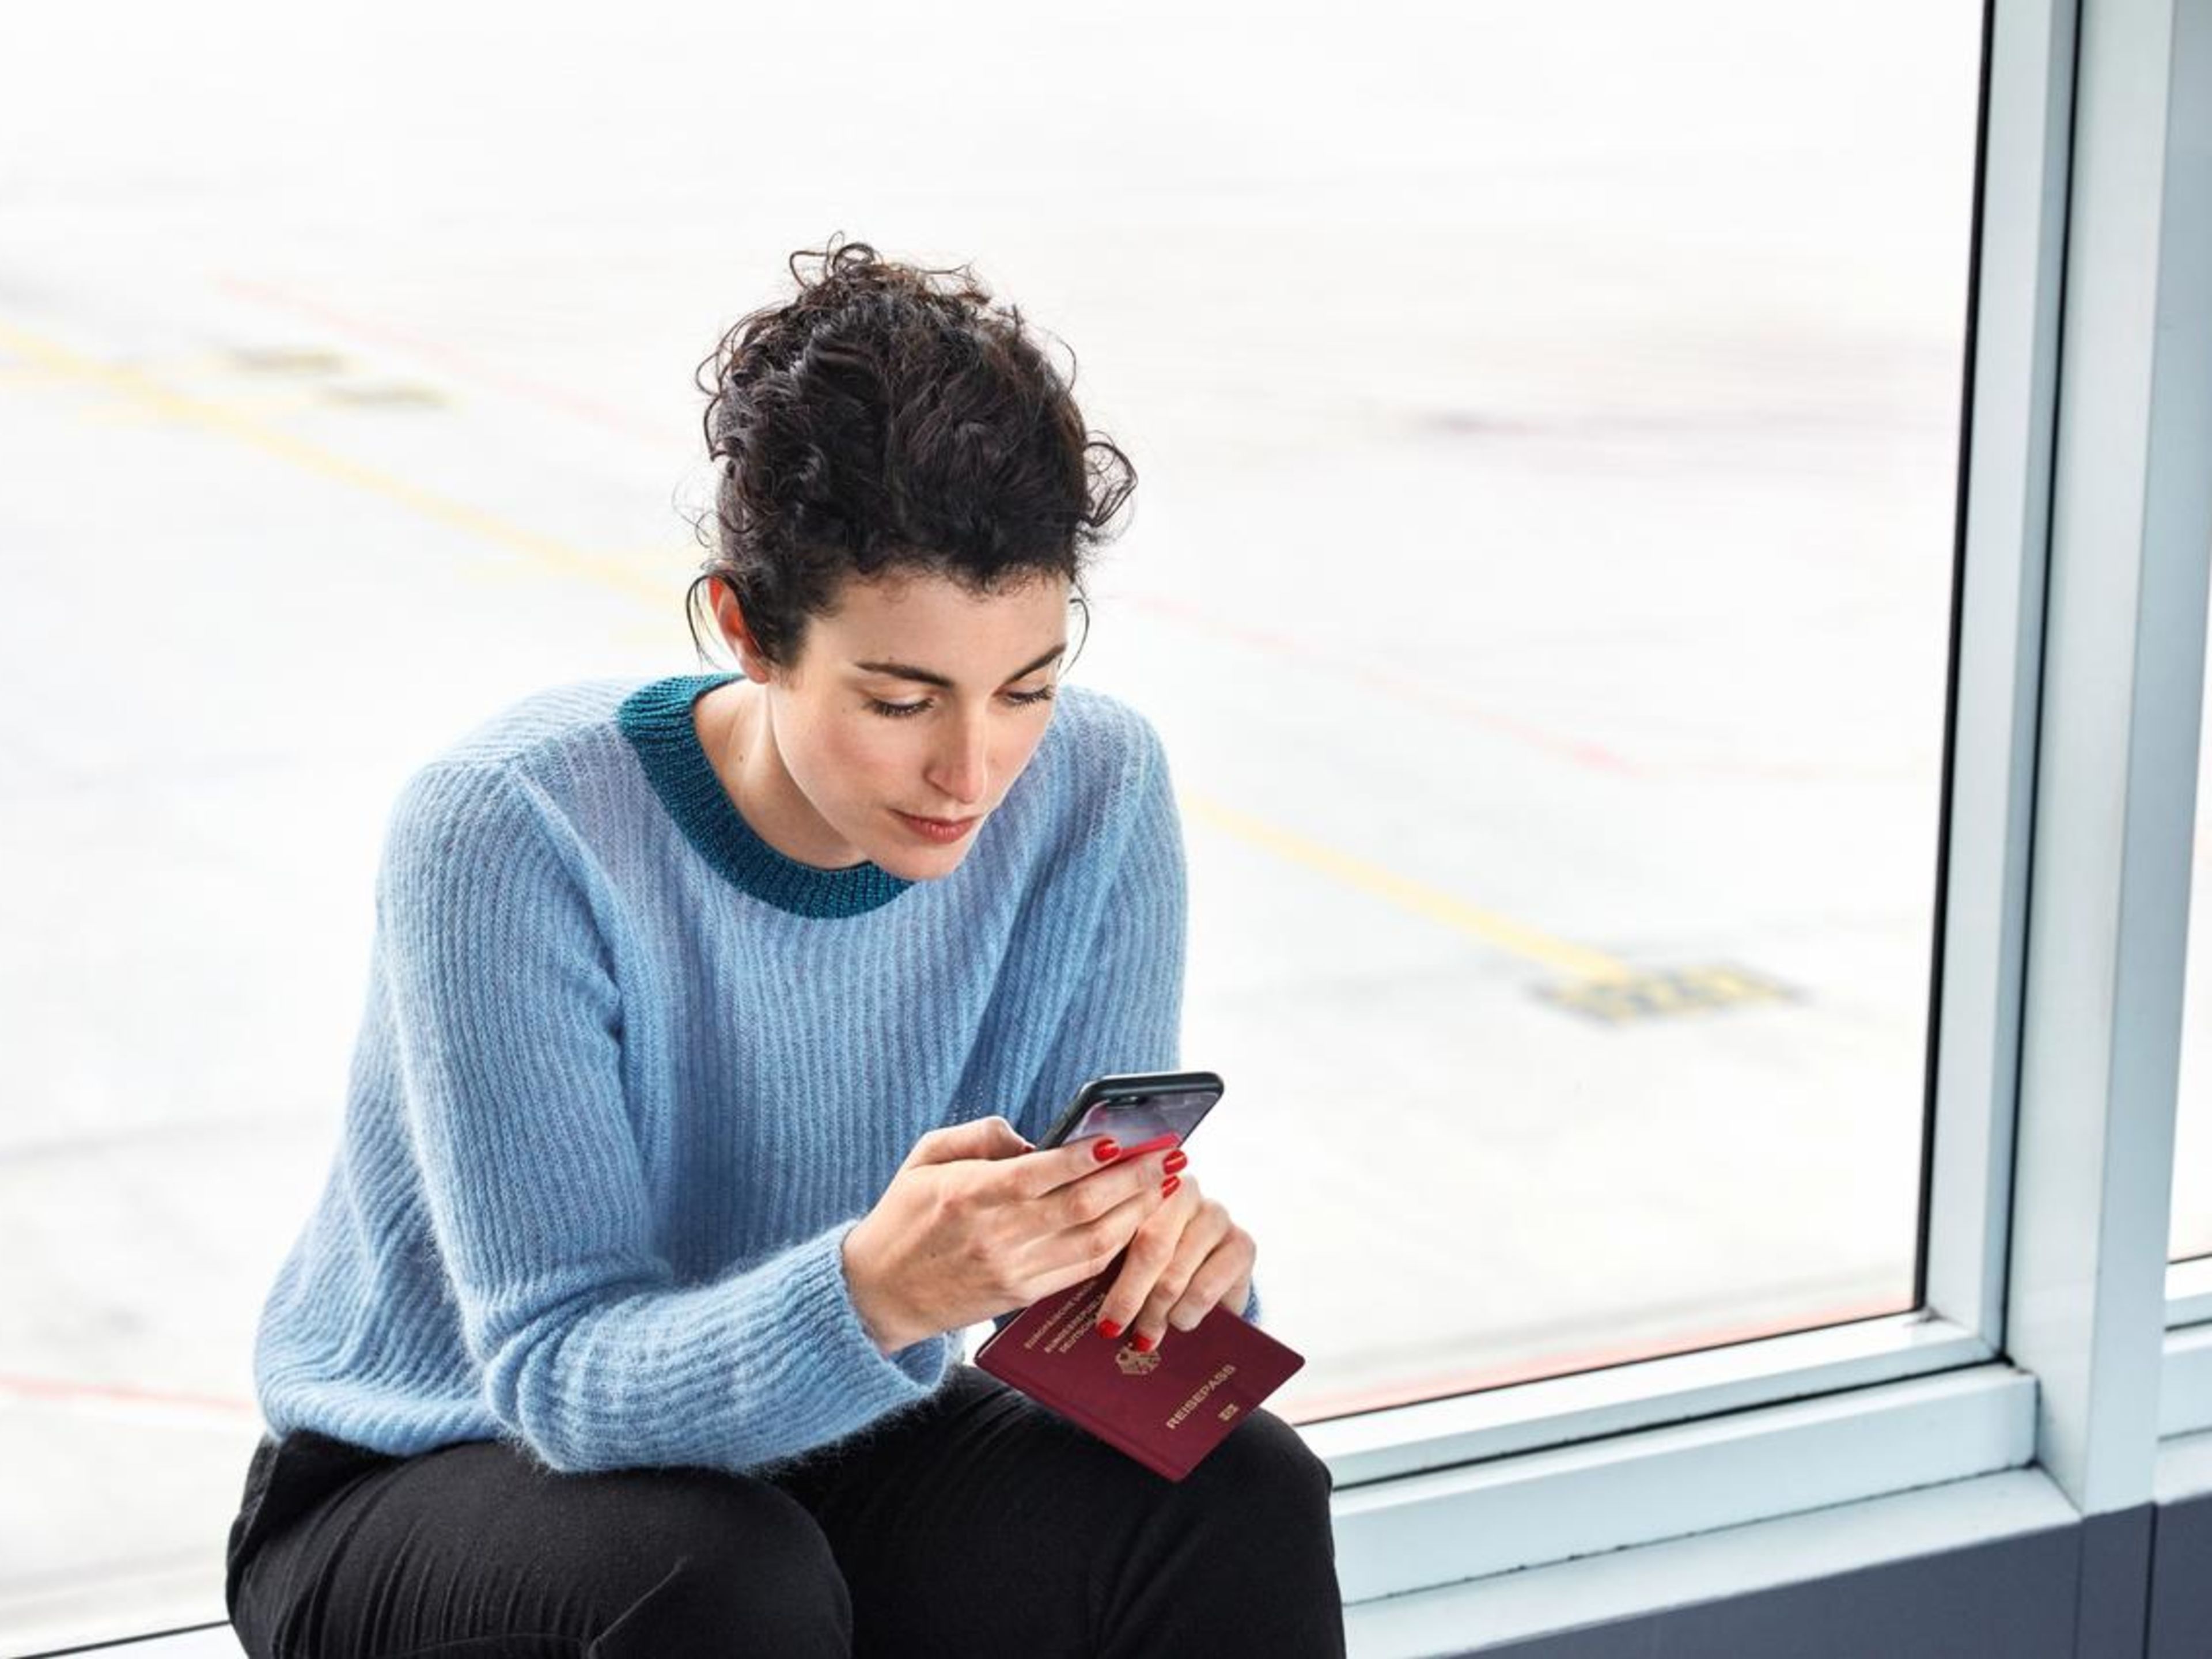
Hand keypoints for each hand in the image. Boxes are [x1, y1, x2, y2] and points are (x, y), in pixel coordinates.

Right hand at [841, 1116, 1180, 1353]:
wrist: (878, 1294)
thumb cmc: (902, 1215)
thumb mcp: (926, 1157)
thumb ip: (980, 1136)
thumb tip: (1032, 1138)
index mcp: (971, 1193)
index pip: (1045, 1171)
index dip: (1091, 1155)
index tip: (1125, 1137)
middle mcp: (997, 1234)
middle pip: (1083, 1205)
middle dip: (1134, 1179)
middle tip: (1169, 1156)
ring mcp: (1013, 1270)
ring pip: (1093, 1241)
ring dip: (1136, 1213)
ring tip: (1166, 1186)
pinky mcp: (1022, 1296)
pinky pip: (1081, 1271)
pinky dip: (1115, 1247)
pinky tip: (1136, 1224)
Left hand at [1094, 1162, 1255, 1353]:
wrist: (1207, 1281)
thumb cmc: (1151, 1265)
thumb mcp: (1124, 1253)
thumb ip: (1107, 1253)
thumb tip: (1081, 1290)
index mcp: (1147, 1180)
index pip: (1122, 1216)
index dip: (1102, 1258)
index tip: (1087, 1295)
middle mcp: (1187, 1189)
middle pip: (1151, 1245)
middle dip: (1129, 1294)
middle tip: (1111, 1328)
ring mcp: (1218, 1214)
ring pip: (1176, 1273)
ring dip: (1156, 1312)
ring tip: (1145, 1334)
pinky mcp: (1243, 1244)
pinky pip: (1205, 1288)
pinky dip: (1186, 1313)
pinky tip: (1178, 1322)